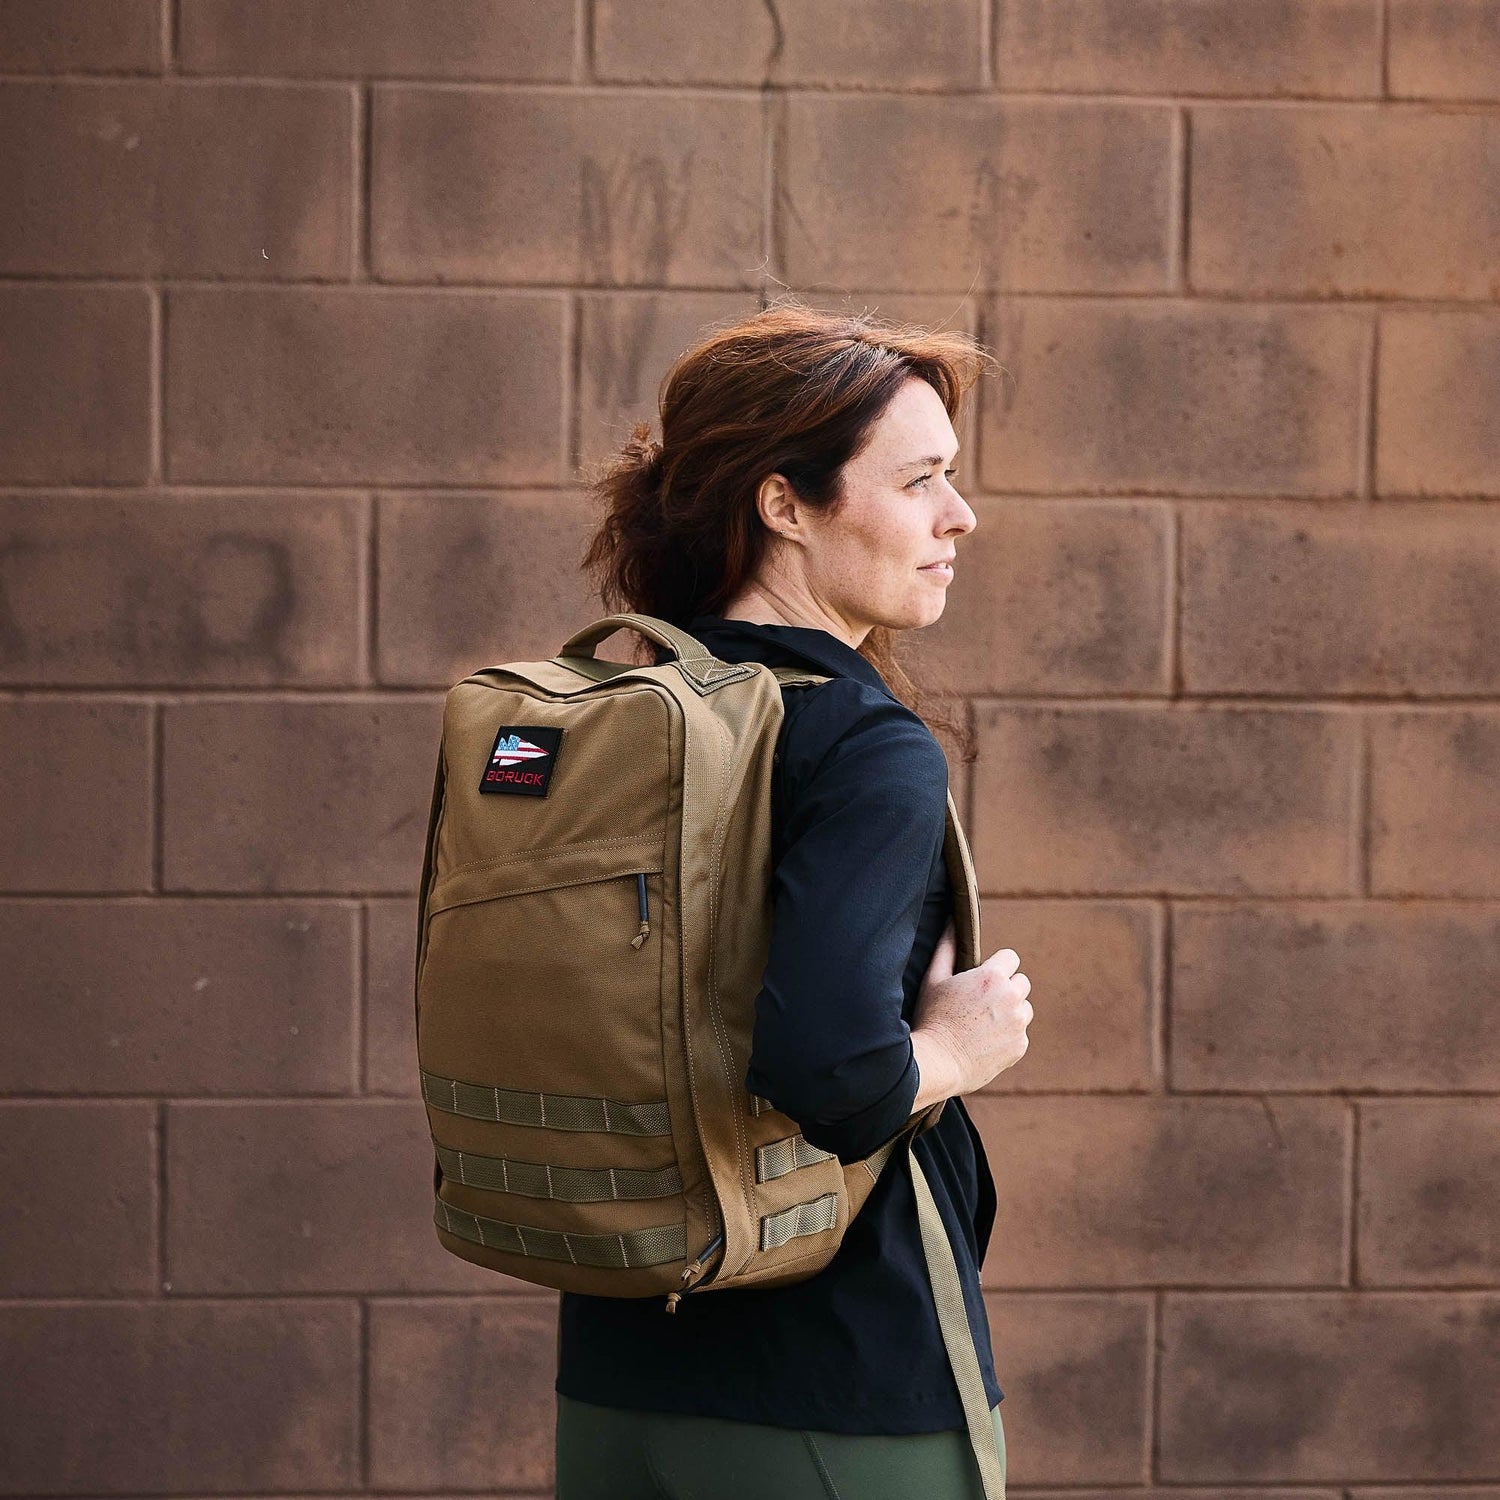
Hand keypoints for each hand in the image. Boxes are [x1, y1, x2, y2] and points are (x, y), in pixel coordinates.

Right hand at [909, 917, 1031, 1106]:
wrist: (937, 1063)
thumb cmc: (932, 1018)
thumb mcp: (933, 979)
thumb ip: (947, 947)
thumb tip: (952, 920)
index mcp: (992, 977)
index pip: (1012, 957)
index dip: (997, 966)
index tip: (984, 977)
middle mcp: (1011, 997)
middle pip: (1021, 982)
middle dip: (1006, 988)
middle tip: (981, 1002)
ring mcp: (1018, 1024)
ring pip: (1024, 1009)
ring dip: (1010, 1011)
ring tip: (983, 1023)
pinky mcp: (1020, 1046)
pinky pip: (1021, 1034)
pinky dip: (1008, 1035)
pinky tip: (985, 1041)